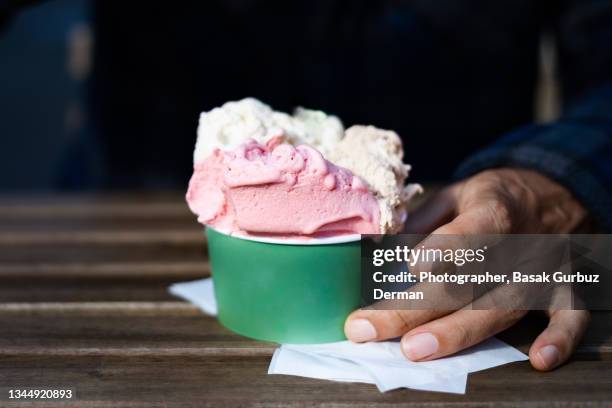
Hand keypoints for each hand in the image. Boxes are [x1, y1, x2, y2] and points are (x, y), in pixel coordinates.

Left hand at [345, 168, 590, 370]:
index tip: (412, 266)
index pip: (472, 230)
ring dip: (458, 332)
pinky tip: (539, 360)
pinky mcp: (562, 287)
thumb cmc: (493, 198)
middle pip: (464, 283)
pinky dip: (560, 338)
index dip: (445, 248)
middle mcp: (520, 242)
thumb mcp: (456, 193)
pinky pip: (570, 315)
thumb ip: (422, 220)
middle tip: (368, 328)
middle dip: (414, 308)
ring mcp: (542, 269)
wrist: (554, 195)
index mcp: (493, 210)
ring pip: (501, 307)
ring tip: (414, 349)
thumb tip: (382, 248)